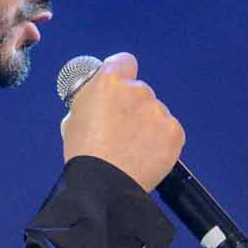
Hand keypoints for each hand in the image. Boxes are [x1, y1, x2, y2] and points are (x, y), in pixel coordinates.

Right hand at [61, 52, 183, 192]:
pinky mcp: (174, 131)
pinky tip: (145, 156)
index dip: (121, 74)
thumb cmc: (84, 154)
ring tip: (132, 149)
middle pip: (140, 92)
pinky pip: (168, 131)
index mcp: (109, 82)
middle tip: (121, 131)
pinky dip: (160, 142)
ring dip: (147, 125)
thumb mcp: (74, 117)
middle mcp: (138, 90)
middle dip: (133, 107)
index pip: (124, 62)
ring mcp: (158, 111)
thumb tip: (97, 100)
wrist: (104, 185)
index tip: (118, 88)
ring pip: (155, 113)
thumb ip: (91, 100)